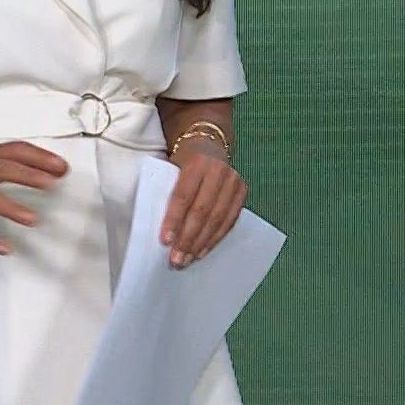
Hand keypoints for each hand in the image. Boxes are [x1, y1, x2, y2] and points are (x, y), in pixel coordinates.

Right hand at [0, 141, 66, 254]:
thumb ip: (18, 161)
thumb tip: (56, 169)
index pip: (15, 151)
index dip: (39, 157)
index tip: (61, 166)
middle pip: (2, 170)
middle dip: (28, 176)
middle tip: (51, 184)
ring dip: (11, 208)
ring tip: (32, 219)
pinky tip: (4, 247)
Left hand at [159, 139, 245, 267]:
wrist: (208, 144)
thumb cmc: (182, 163)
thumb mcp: (171, 169)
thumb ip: (167, 192)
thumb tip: (162, 231)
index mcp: (196, 162)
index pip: (183, 196)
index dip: (174, 220)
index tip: (165, 241)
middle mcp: (218, 170)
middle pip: (201, 210)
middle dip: (187, 238)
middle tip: (176, 259)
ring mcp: (233, 181)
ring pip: (217, 218)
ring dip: (201, 243)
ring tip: (187, 259)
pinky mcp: (242, 192)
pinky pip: (229, 220)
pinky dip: (215, 238)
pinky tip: (202, 251)